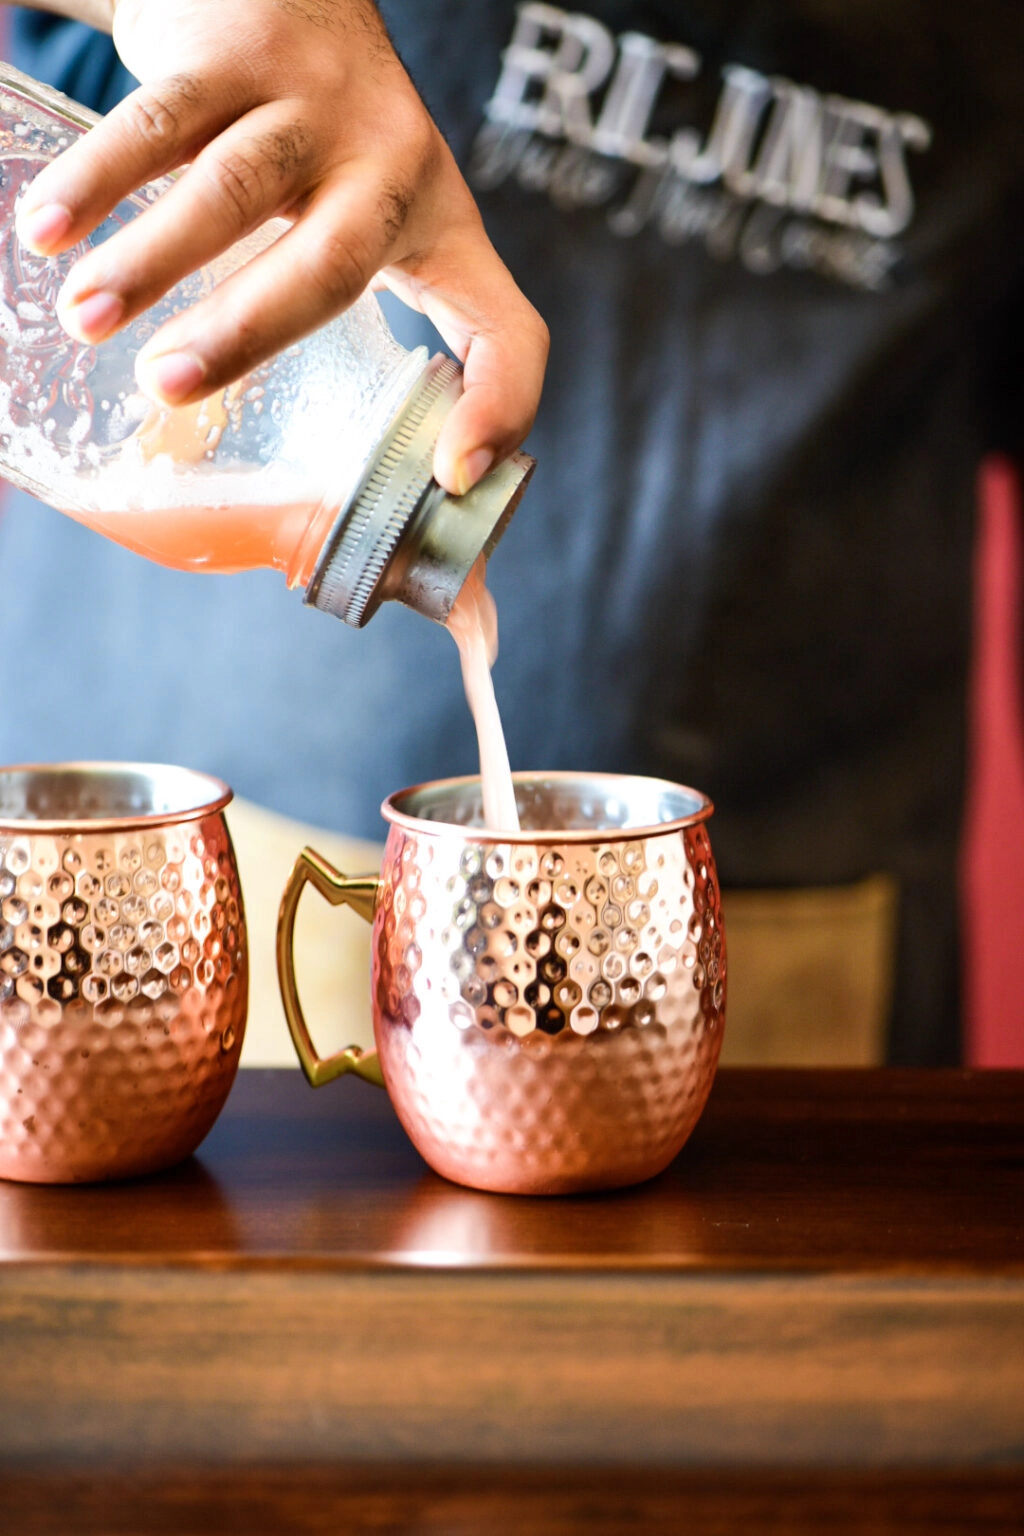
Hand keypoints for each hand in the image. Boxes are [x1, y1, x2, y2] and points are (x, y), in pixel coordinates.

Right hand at [15, 0, 547, 493]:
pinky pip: (160, 123)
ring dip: (149, 260)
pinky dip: (98, 180)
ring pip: (230, 187)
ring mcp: (314, 104)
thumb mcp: (376, 227)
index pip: (509, 329)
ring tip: (85, 318)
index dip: (501, 407)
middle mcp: (391, 166)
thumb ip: (349, 321)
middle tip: (166, 388)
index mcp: (442, 232)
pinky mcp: (235, 53)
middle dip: (244, 332)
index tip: (450, 476)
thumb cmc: (327, 152)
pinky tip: (49, 229)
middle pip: (332, 266)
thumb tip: (352, 464)